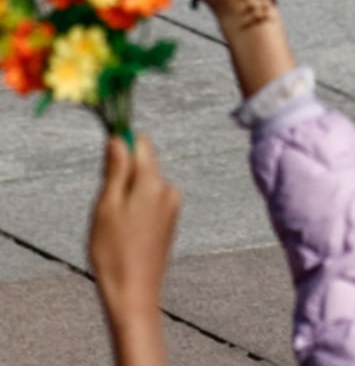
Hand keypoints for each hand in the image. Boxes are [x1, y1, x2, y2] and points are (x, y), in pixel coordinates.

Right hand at [89, 134, 177, 365]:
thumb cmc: (114, 251)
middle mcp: (169, 189)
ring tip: (114, 223)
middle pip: (144, 164)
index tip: (105, 162)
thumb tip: (119, 139)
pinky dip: (136, 207)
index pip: (142, 144)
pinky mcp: (171, 220)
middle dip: (122, 174)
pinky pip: (151, 201)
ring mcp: (173, 205)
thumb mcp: (106, 206)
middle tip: (105, 204)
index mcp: (153, 182)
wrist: (134, 291)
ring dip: (128, 193)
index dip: (122, 146)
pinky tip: (125, 231)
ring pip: (146, 184)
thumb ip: (115, 170)